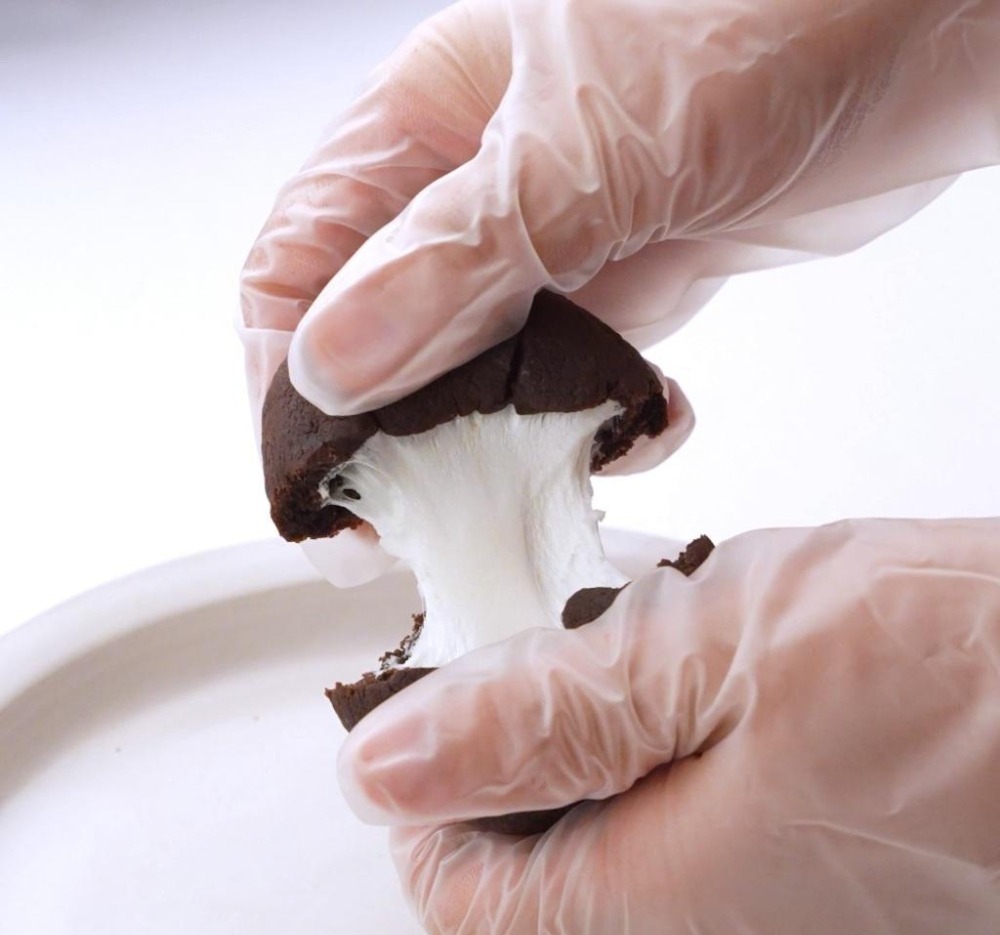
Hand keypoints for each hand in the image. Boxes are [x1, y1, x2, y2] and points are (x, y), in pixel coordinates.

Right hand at [240, 0, 999, 417]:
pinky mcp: (636, 277)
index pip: (297, 264)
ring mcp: (559, 239)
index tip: (314, 478)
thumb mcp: (585, 148)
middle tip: (414, 519)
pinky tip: (645, 425)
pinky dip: (606, 418)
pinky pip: (585, 376)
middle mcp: (476, 187)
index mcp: (424, 125)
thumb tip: (331, 366)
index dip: (287, 375)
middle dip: (392, 433)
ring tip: (532, 484)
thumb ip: (457, 261)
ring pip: (484, 369)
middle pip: (383, 333)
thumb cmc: (768, 21)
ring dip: (507, 438)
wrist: (933, 28)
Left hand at [339, 518, 999, 934]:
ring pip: (627, 822)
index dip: (424, 794)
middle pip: (544, 859)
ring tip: (656, 633)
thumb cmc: (950, 666)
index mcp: (665, 903)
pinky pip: (708, 807)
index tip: (434, 694)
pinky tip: (728, 660)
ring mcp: (788, 910)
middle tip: (559, 635)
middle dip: (523, 742)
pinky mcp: (838, 865)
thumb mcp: (705, 657)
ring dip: (609, 726)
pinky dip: (682, 732)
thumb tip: (386, 768)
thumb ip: (538, 718)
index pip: (466, 896)